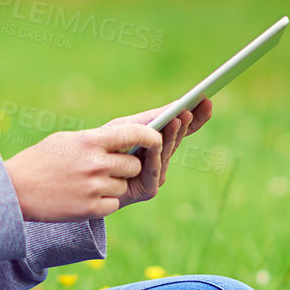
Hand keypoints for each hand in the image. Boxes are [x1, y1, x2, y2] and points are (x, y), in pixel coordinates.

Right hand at [1, 97, 212, 220]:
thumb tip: (132, 134)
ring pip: (124, 185)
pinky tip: (83, 196)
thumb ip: (99, 139)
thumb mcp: (68, 140)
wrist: (14, 190)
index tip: (159, 136)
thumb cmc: (41, 160)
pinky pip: (114, 203)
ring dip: (114, 185)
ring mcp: (94, 187)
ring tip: (87, 182)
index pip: (135, 133)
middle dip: (126, 166)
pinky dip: (104, 201)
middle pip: (134, 164)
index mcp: (90, 140)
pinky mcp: (90, 209)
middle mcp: (95, 163)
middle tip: (107, 166)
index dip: (152, 134)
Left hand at [111, 97, 210, 211]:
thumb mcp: (125, 127)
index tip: (207, 100)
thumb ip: (149, 119)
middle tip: (192, 107)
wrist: (82, 176)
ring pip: (167, 152)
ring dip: (173, 135)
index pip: (181, 129)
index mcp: (157, 143)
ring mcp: (157, 175)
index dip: (196, 116)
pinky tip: (158, 142)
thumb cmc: (103, 147)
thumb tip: (177, 104)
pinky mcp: (148, 189)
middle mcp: (160, 159)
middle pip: (177, 139)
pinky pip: (154, 169)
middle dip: (187, 123)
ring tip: (179, 117)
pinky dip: (156, 155)